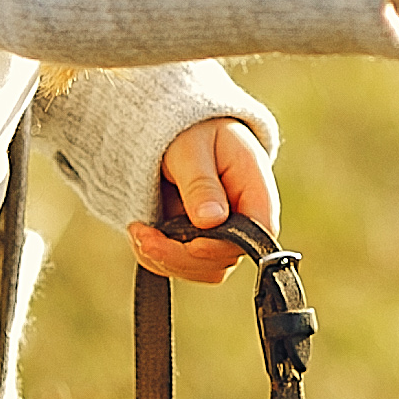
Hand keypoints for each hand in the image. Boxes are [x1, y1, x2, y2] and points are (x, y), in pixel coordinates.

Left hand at [128, 118, 275, 284]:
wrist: (181, 130)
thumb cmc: (193, 130)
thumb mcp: (192, 148)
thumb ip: (201, 183)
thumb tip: (211, 220)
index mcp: (256, 187)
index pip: (260, 233)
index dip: (225, 246)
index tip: (191, 244)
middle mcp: (245, 217)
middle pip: (225, 259)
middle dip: (181, 256)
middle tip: (144, 237)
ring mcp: (224, 233)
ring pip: (202, 269)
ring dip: (165, 259)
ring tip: (138, 232)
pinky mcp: (200, 241)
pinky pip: (183, 265)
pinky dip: (158, 257)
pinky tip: (141, 234)